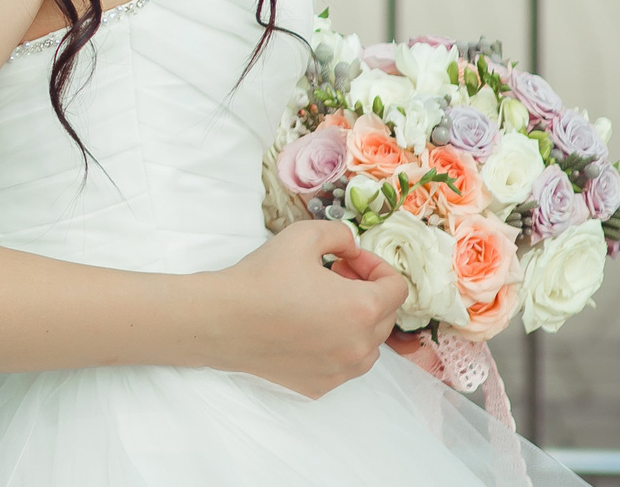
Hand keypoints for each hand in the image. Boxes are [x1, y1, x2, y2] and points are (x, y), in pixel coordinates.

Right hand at [201, 220, 406, 398]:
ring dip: (355, 322)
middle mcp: (361, 346)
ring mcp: (342, 371)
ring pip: (368, 345)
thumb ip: (340, 234)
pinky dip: (336, 346)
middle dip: (365, 291)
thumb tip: (352, 249)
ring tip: (321, 305)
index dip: (375, 266)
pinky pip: (344, 365)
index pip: (397, 288)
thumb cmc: (261, 279)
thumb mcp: (302, 235)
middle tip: (332, 275)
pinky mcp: (321, 385)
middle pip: (385, 316)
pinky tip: (307, 329)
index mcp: (363, 308)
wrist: (222, 320)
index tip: (347, 260)